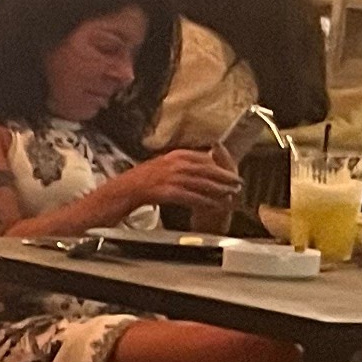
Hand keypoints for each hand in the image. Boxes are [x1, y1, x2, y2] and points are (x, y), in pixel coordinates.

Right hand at [116, 148, 240, 220]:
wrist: (124, 189)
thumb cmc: (140, 179)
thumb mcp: (161, 164)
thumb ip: (179, 163)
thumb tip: (196, 164)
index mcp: (175, 155)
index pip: (203, 158)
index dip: (219, 165)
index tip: (230, 170)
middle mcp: (176, 164)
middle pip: (207, 170)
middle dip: (224, 177)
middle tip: (238, 183)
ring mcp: (172, 178)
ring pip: (202, 183)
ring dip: (219, 190)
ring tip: (231, 194)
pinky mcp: (169, 192)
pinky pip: (192, 197)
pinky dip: (206, 201)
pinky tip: (214, 205)